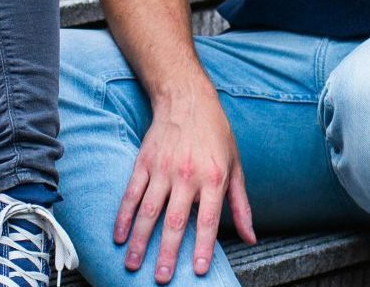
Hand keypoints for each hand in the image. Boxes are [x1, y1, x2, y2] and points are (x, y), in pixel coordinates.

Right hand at [114, 96, 256, 281]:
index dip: (204, 247)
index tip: (199, 270)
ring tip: (133, 264)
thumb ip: (241, 205)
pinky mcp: (144, 163)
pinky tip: (119, 236)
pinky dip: (124, 217)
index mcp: (213, 178)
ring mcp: (162, 170)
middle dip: (168, 253)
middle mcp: (187, 176)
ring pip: (148, 212)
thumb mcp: (235, 166)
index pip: (209, 220)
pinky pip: (131, 194)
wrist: (187, 99)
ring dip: (140, 241)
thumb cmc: (216, 134)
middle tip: (162, 277)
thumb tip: (250, 237)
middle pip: (175, 221)